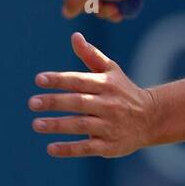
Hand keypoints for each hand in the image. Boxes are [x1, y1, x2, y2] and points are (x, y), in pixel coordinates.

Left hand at [29, 31, 157, 157]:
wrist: (152, 118)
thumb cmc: (125, 91)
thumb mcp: (111, 72)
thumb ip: (91, 55)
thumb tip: (75, 36)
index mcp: (107, 85)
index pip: (79, 81)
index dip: (59, 80)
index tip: (39, 79)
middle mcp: (109, 105)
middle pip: (78, 103)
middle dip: (54, 102)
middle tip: (32, 103)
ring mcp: (110, 126)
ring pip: (81, 125)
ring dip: (57, 125)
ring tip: (37, 124)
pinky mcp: (110, 146)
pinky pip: (87, 147)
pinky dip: (69, 148)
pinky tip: (50, 148)